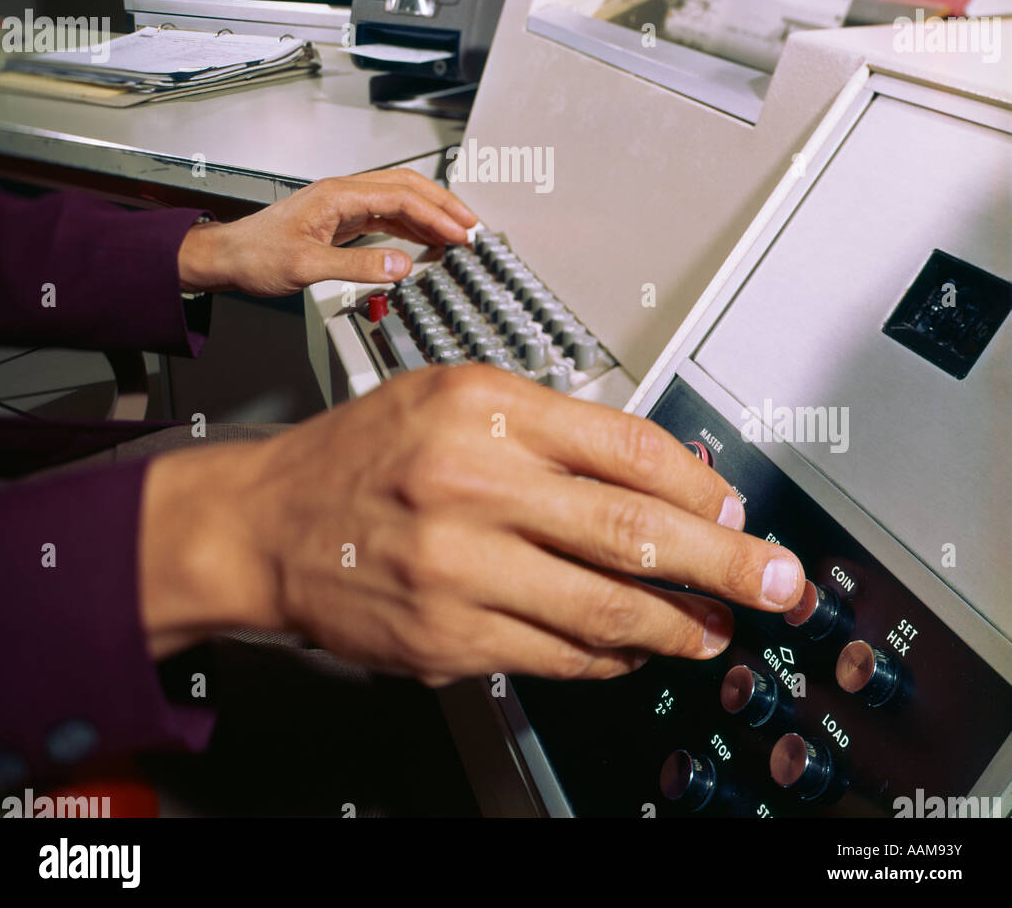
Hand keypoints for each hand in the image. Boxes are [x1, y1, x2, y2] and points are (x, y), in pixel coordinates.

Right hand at [140, 367, 805, 680]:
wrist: (268, 520)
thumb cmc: (366, 452)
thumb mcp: (454, 395)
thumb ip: (554, 427)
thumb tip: (662, 478)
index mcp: (485, 406)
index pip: (629, 447)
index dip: (702, 487)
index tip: (735, 510)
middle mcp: (475, 482)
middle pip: (635, 531)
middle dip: (727, 566)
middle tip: (780, 584)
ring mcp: (461, 567)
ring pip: (606, 606)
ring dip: (679, 624)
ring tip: (716, 629)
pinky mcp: (448, 636)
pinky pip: (556, 653)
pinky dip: (608, 653)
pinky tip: (631, 646)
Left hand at [176, 167, 476, 295]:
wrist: (227, 258)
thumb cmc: (256, 256)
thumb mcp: (307, 267)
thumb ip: (357, 266)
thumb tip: (401, 266)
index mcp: (338, 195)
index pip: (402, 196)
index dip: (437, 214)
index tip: (461, 232)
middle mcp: (343, 194)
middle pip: (407, 188)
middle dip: (443, 205)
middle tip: (472, 227)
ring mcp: (343, 205)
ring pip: (399, 200)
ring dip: (430, 215)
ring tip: (457, 234)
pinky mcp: (341, 220)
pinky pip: (386, 216)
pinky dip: (411, 226)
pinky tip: (424, 241)